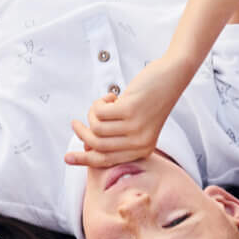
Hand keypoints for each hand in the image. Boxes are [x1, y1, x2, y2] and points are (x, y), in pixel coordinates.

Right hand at [68, 56, 188, 168]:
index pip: (106, 161)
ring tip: (105, 103)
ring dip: (94, 112)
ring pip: (95, 127)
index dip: (84, 160)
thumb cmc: (151, 99)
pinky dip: (100, 102)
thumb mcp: (137, 124)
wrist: (171, 77)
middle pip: (97, 145)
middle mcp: (139, 143)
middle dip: (82, 133)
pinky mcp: (130, 110)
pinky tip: (112, 96)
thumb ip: (117, 138)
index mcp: (142, 150)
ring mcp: (135, 127)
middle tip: (75, 123)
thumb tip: (88, 146)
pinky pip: (99, 112)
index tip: (67, 158)